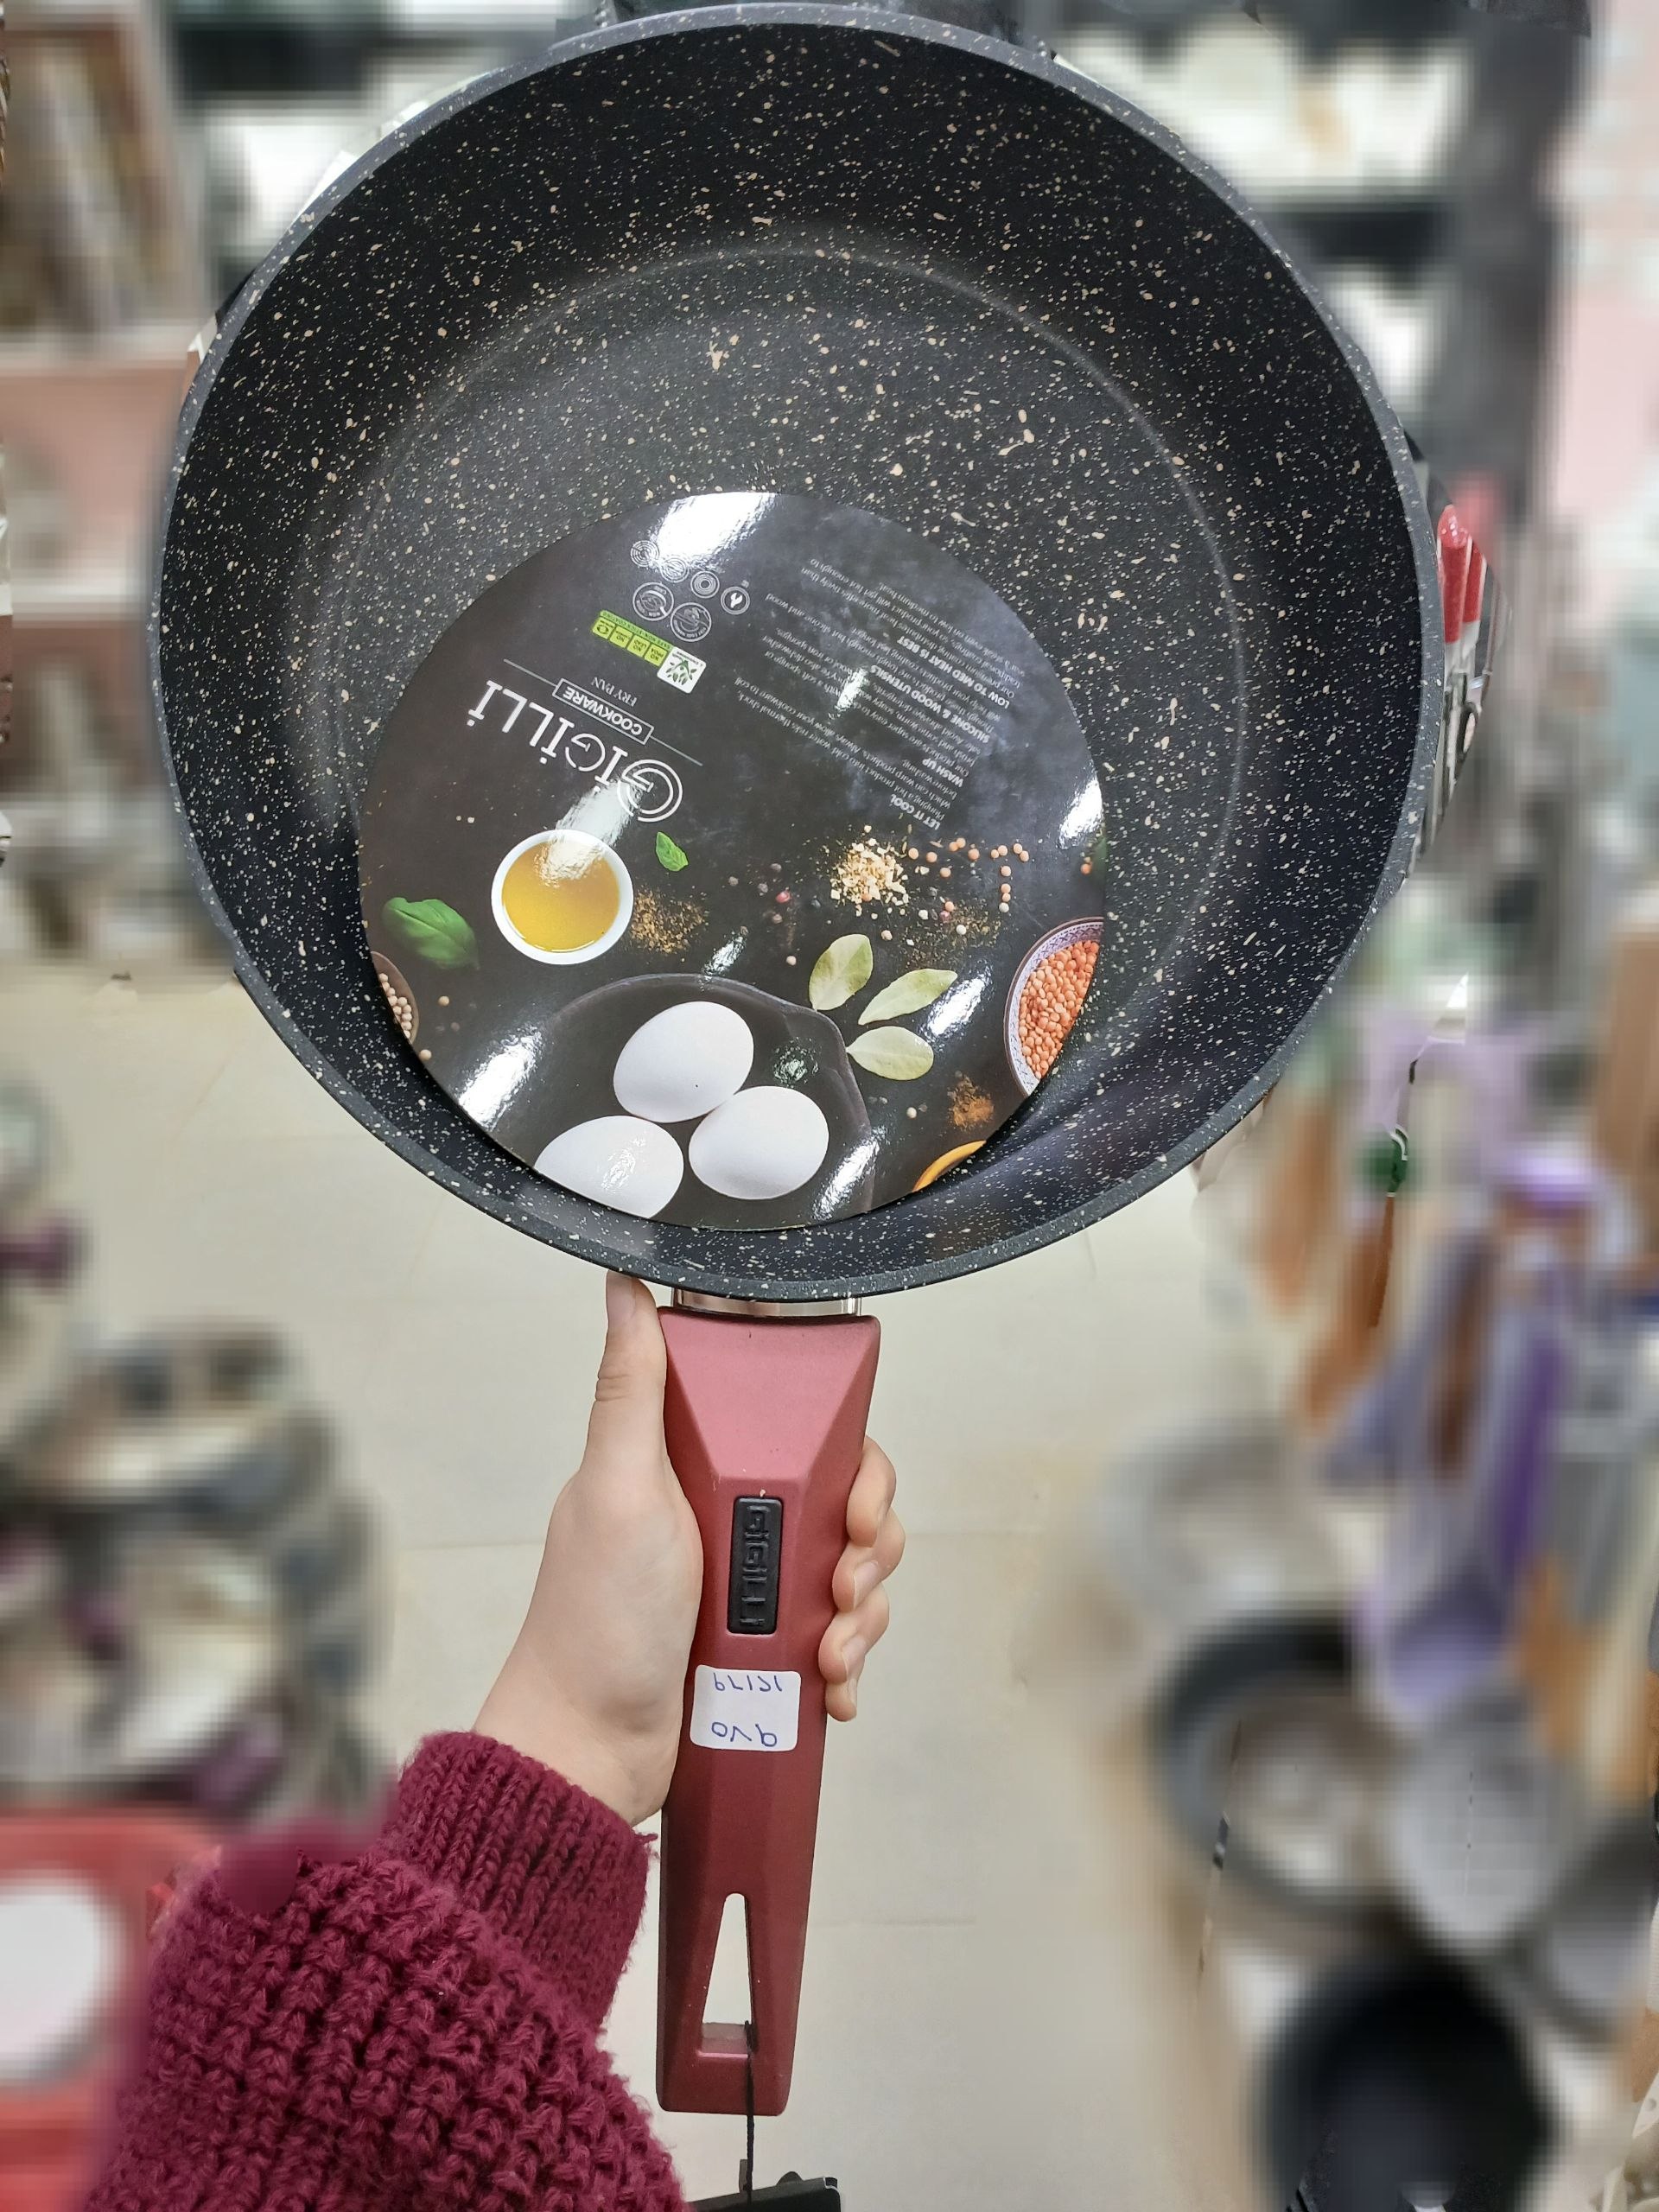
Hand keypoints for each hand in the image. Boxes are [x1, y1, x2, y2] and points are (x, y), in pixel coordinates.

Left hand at [476, 1274, 903, 1824]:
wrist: (589, 1753)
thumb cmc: (594, 1624)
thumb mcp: (616, 1490)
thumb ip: (631, 1390)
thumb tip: (622, 1282)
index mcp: (696, 1469)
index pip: (803, 1431)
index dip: (848, 1458)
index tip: (853, 1498)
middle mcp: (727, 1520)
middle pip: (843, 1504)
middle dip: (868, 1545)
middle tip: (846, 1582)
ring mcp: (746, 1590)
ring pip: (850, 1575)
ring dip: (863, 1613)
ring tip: (831, 1650)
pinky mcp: (760, 1650)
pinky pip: (837, 1641)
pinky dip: (846, 1663)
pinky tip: (831, 1685)